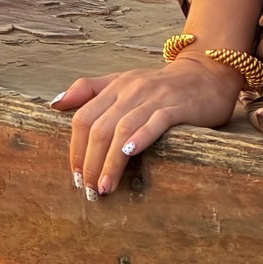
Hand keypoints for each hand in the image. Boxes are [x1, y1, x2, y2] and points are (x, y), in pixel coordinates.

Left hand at [53, 53, 243, 198]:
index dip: (76, 149)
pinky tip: (130, 154)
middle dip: (90, 162)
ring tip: (104, 187)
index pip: (84, 117)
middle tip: (89, 189)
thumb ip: (89, 90)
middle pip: (100, 127)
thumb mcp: (124, 82)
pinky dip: (140, 137)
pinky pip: (156, 121)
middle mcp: (132, 90)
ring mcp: (155, 97)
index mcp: (116, 86)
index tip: (77, 176)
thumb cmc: (161, 86)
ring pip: (123, 128)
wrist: (207, 73)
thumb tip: (54, 104)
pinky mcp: (178, 106)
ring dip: (110, 161)